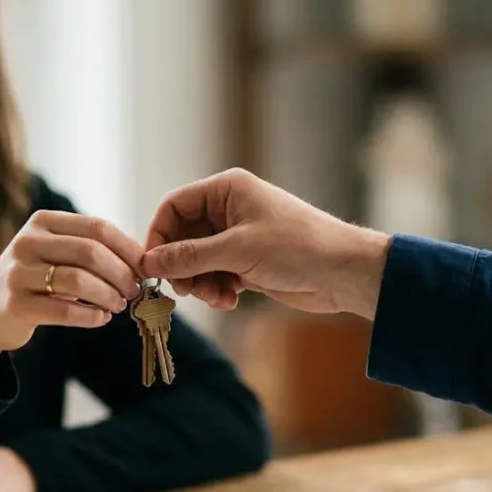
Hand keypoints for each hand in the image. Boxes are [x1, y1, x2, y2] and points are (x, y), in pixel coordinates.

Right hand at [0, 210, 143, 376]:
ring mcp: (19, 273)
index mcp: (42, 222)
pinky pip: (65, 310)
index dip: (128, 248)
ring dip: (108, 296)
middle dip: (121, 274)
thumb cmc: (33, 281)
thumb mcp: (54, 253)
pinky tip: (100, 319)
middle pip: (91, 252)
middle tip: (133, 291)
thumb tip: (142, 260)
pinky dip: (91, 316)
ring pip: (80, 281)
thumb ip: (90, 250)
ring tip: (118, 306)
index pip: (97, 227)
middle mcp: (27, 242)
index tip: (144, 267)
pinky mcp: (16, 305)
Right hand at [140, 168, 391, 317]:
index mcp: (227, 190)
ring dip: (201, 282)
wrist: (343, 273)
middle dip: (182, 266)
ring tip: (216, 297)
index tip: (152, 267)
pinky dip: (217, 289)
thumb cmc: (296, 247)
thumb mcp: (236, 250)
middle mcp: (230, 210)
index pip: (174, 206)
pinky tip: (230, 301)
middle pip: (183, 237)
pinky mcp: (248, 262)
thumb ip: (189, 256)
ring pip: (198, 261)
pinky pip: (217, 275)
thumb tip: (149, 263)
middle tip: (185, 290)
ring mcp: (239, 237)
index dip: (159, 236)